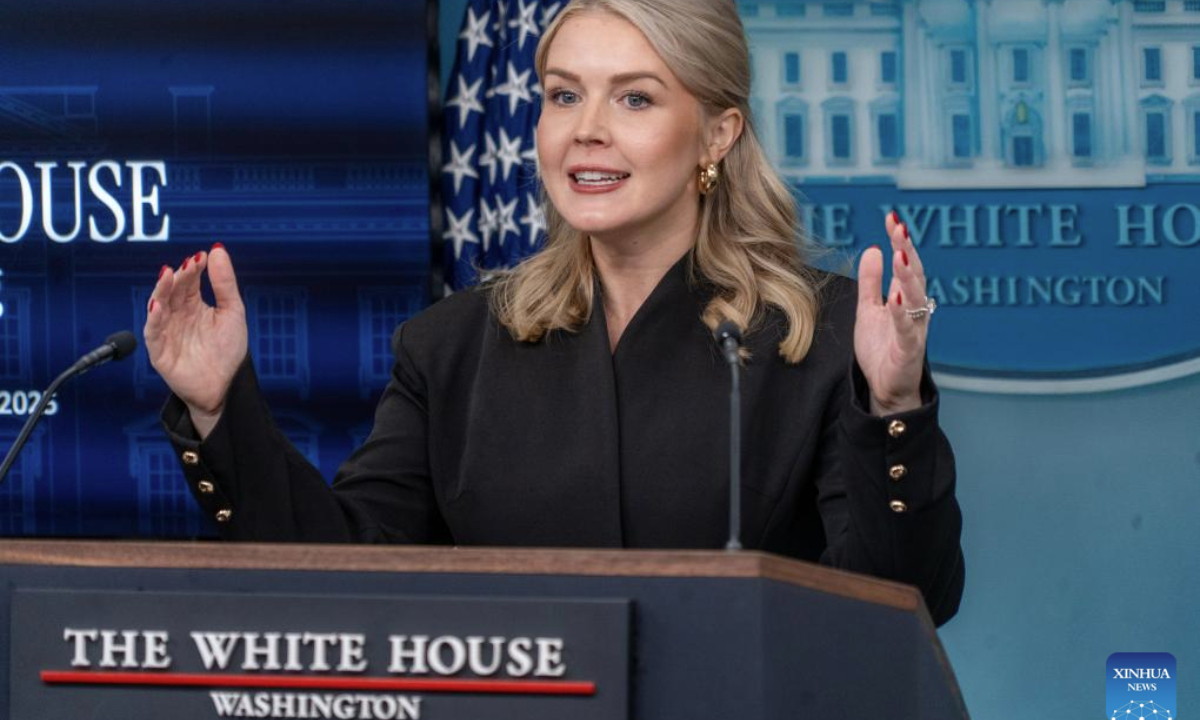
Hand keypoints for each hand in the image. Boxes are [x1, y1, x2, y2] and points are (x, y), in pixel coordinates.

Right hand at [144, 244, 247, 437]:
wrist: (226, 387)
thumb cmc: (228, 351)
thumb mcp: (232, 312)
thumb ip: (224, 283)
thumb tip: (217, 250)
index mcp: (194, 305)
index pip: (189, 282)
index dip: (193, 269)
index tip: (201, 256)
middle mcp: (178, 315)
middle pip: (173, 291)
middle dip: (179, 276)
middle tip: (187, 264)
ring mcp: (167, 331)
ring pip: (159, 306)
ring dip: (162, 290)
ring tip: (168, 275)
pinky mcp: (159, 350)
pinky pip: (153, 332)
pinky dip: (154, 318)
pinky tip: (158, 305)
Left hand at [854, 212, 930, 415]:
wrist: (886, 388)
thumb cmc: (882, 348)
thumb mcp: (869, 309)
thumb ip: (871, 281)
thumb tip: (872, 248)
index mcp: (905, 298)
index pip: (905, 263)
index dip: (900, 241)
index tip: (892, 217)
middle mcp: (914, 310)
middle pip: (914, 275)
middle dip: (907, 250)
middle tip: (900, 228)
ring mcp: (914, 329)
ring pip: (915, 298)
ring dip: (907, 276)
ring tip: (899, 255)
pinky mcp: (908, 350)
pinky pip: (906, 329)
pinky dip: (901, 313)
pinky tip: (895, 298)